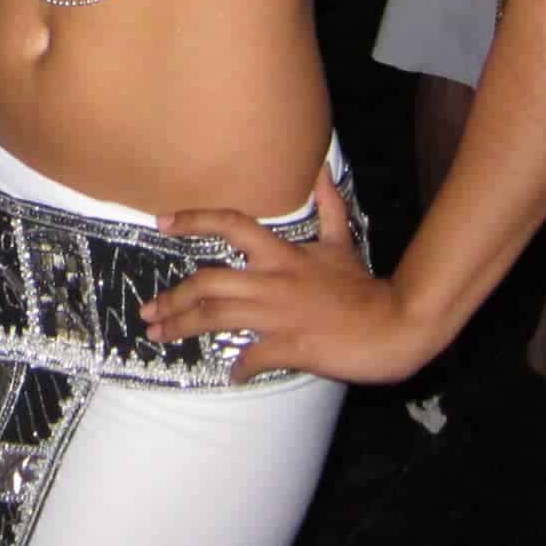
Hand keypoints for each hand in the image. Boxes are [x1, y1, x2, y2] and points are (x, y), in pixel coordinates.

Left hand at [142, 182, 424, 384]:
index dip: (194, 220)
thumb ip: (328, 208)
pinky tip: (233, 374)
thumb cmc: (364, 287)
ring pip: (217, 317)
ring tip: (161, 336)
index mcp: (282, 255)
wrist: (397, 325)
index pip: (231, 225)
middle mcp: (273, 280)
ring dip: (184, 327)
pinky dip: (240, 367)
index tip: (162, 222)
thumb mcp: (343, 244)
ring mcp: (280, 314)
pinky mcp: (292, 346)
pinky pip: (253, 357)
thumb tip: (322, 171)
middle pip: (208, 282)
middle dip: (172, 297)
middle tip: (149, 311)